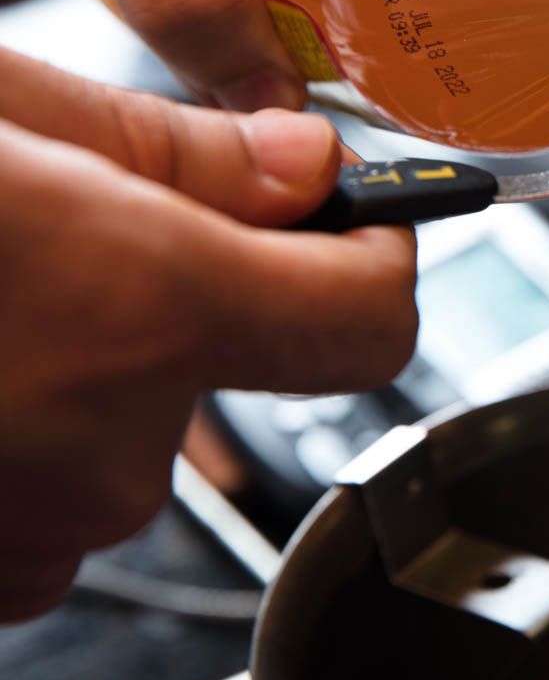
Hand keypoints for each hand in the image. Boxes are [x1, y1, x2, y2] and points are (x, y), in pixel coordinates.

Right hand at [0, 48, 416, 621]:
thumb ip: (169, 148)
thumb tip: (303, 167)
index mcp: (143, 313)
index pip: (374, 316)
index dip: (380, 252)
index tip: (354, 217)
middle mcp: (107, 451)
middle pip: (240, 363)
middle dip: (191, 290)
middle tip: (79, 219)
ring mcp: (36, 531)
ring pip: (137, 431)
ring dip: (98, 364)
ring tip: (6, 288)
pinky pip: (60, 501)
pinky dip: (37, 435)